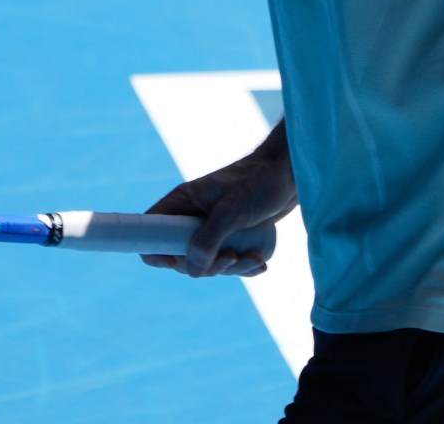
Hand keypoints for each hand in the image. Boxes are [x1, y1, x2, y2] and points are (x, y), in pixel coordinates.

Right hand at [141, 147, 295, 278]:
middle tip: (231, 258)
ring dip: (231, 268)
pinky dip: (244, 266)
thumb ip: (210, 237)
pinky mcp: (232, 236)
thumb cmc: (261, 181)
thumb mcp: (234, 209)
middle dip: (207, 265)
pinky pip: (229, 262)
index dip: (156, 252)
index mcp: (183, 202)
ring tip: (254, 258)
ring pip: (208, 262)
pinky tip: (260, 262)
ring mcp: (212, 228)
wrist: (291, 173)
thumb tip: (192, 270)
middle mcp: (193, 217)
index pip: (151, 231)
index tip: (177, 263)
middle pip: (182, 256)